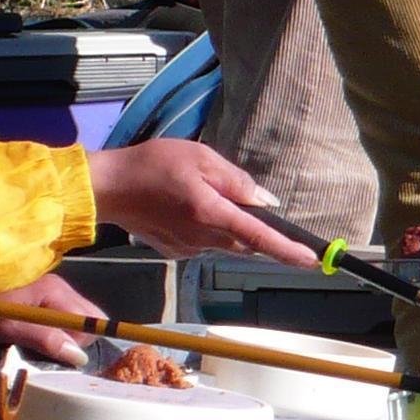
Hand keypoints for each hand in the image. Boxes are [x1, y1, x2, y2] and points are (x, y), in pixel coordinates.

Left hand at [0, 272, 105, 367]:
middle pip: (87, 317)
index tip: (57, 359)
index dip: (80, 343)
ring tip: (35, 347)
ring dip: (60, 334)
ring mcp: (47, 289)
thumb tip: (79, 356)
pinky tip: (29, 336)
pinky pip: (56, 313)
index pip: (92, 321)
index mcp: (56, 293)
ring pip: (71, 316)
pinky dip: (50, 328)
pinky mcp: (34, 293)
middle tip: (46, 354)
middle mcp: (58, 288)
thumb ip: (45, 339)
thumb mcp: (7, 327)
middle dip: (74, 339)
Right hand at [86, 140, 317, 264]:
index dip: (287, 250)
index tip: (312, 260)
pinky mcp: (174, 252)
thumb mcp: (200, 158)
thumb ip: (235, 181)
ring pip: (225, 243)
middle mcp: (201, 238)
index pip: (258, 237)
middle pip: (245, 243)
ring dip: (228, 227)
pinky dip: (207, 229)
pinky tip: (186, 208)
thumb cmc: (152, 165)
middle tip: (245, 209)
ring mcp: (186, 249)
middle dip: (256, 232)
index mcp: (211, 214)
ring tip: (202, 197)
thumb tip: (264, 202)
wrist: (108, 188)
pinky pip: (204, 243)